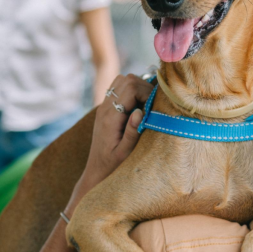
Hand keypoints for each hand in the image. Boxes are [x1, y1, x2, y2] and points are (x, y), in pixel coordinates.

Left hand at [71, 74, 153, 206]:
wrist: (96, 172)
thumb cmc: (113, 166)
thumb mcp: (125, 153)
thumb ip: (132, 132)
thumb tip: (139, 111)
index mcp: (110, 117)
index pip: (130, 88)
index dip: (147, 92)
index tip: (156, 106)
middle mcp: (104, 108)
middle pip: (127, 79)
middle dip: (144, 87)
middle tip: (154, 105)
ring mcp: (103, 107)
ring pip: (122, 81)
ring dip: (137, 87)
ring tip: (147, 105)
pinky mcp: (105, 109)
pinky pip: (119, 89)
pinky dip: (131, 91)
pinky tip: (139, 107)